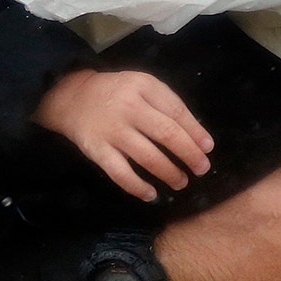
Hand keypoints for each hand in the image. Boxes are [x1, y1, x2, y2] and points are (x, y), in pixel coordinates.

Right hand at [33, 68, 213, 199]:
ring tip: (181, 182)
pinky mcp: (96, 149)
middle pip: (166, 133)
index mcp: (143, 86)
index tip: (208, 148)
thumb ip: (166, 104)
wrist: (72, 97)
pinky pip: (119, 172)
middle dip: (188, 154)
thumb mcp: (142, 85)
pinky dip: (136, 186)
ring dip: (168, 172)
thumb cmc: (117, 93)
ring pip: (146, 156)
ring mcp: (111, 129)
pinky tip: (151, 194)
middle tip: (201, 169)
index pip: (176, 111)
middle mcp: (128, 107)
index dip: (195, 131)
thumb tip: (195, 135)